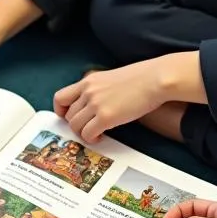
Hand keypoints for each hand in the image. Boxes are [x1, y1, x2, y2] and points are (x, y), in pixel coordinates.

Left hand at [54, 52, 202, 142]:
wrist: (156, 78)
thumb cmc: (141, 78)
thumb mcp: (112, 78)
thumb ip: (99, 90)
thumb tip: (94, 106)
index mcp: (88, 80)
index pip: (60, 97)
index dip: (62, 111)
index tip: (70, 117)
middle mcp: (88, 91)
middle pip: (68, 116)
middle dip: (76, 125)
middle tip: (88, 128)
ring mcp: (96, 104)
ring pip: (75, 126)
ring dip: (84, 133)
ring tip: (96, 133)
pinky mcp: (106, 116)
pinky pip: (88, 134)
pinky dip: (92, 138)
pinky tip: (102, 136)